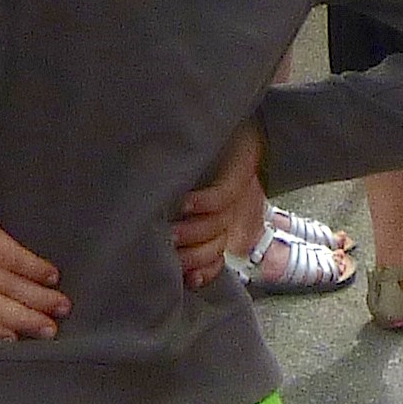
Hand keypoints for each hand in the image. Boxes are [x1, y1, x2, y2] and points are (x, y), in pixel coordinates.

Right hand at [171, 120, 267, 292]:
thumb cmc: (213, 159)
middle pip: (214, 247)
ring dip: (191, 232)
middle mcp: (232, 213)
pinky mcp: (237, 174)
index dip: (202, 272)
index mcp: (225, 224)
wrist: (246, 124)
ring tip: (169, 233)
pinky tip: (184, 203)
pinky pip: (220, 196)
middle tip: (166, 252)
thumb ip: (180, 218)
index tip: (187, 279)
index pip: (214, 258)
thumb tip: (156, 240)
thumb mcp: (197, 192)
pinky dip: (202, 202)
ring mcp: (237, 196)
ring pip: (215, 225)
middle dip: (191, 256)